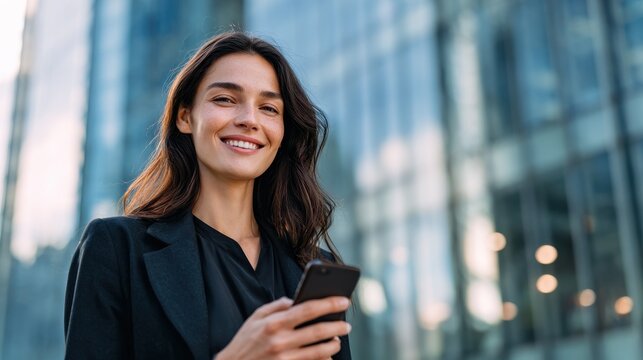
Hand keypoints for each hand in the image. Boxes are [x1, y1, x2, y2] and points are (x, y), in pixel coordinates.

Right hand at [214, 296, 351, 359]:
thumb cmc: (245, 340)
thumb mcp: (256, 316)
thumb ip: (278, 306)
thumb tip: (298, 299)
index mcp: (274, 323)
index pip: (307, 309)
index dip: (329, 304)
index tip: (344, 301)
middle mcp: (280, 341)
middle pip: (318, 331)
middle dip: (337, 326)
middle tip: (347, 324)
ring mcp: (284, 359)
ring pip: (319, 351)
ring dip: (333, 344)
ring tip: (338, 339)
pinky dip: (323, 359)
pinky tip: (328, 354)